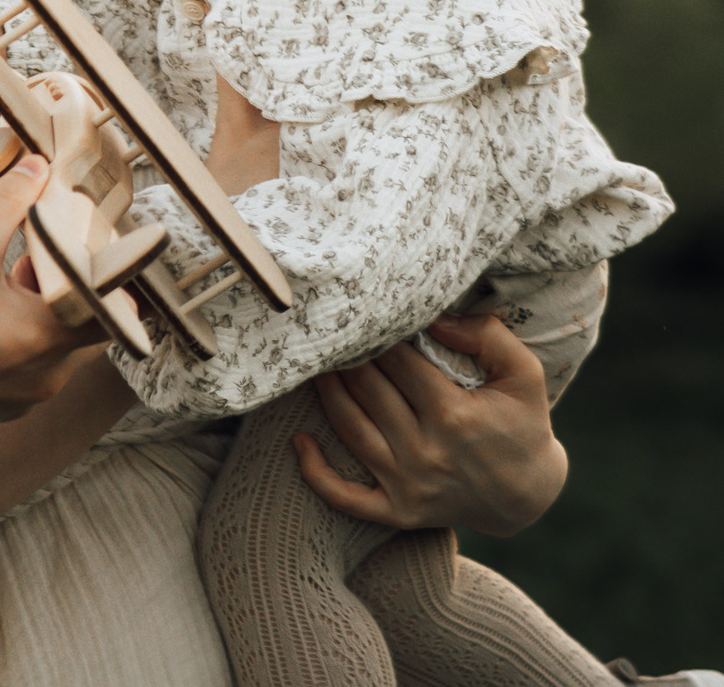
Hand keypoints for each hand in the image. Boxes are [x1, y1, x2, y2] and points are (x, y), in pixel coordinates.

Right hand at [0, 156, 103, 424]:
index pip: (111, 312)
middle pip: (79, 327)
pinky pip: (22, 371)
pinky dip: (12, 342)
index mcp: (47, 339)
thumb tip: (35, 168)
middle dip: (59, 290)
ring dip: (35, 315)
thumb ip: (6, 205)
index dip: (104, 278)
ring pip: (50, 349)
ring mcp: (19, 398)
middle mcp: (45, 377)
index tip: (84, 251)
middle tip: (26, 258)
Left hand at [291, 313, 566, 535]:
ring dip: (325, 393)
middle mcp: (427, 453)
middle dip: (346, 356)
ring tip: (312, 364)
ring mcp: (409, 486)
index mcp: (455, 416)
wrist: (528, 496)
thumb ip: (488, 336)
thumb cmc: (522, 425)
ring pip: (349, 429)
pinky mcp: (398, 512)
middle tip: (328, 330)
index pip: (399, 363)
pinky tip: (298, 440)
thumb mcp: (524, 375)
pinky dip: (315, 472)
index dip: (378, 334)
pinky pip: (346, 498)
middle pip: (368, 390)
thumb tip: (436, 317)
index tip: (363, 313)